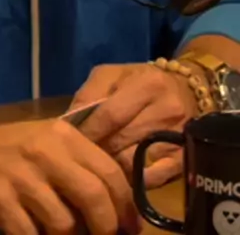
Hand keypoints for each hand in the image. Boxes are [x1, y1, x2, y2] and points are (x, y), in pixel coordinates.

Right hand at [0, 118, 141, 234]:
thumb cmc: (7, 151)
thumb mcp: (45, 143)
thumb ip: (77, 165)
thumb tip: (116, 204)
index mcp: (62, 136)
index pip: (109, 172)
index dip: (125, 206)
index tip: (130, 227)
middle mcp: (45, 152)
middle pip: (94, 198)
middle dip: (105, 227)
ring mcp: (22, 177)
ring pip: (65, 224)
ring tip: (58, 233)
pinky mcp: (0, 201)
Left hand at [70, 63, 198, 188]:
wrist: (188, 89)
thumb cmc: (141, 80)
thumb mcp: (113, 75)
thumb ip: (90, 93)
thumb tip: (68, 122)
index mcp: (148, 84)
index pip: (110, 115)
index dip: (88, 131)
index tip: (70, 142)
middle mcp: (167, 110)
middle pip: (122, 141)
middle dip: (97, 151)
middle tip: (80, 159)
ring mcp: (178, 138)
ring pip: (135, 163)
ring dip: (112, 169)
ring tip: (97, 169)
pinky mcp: (184, 159)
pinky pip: (152, 178)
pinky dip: (133, 181)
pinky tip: (120, 178)